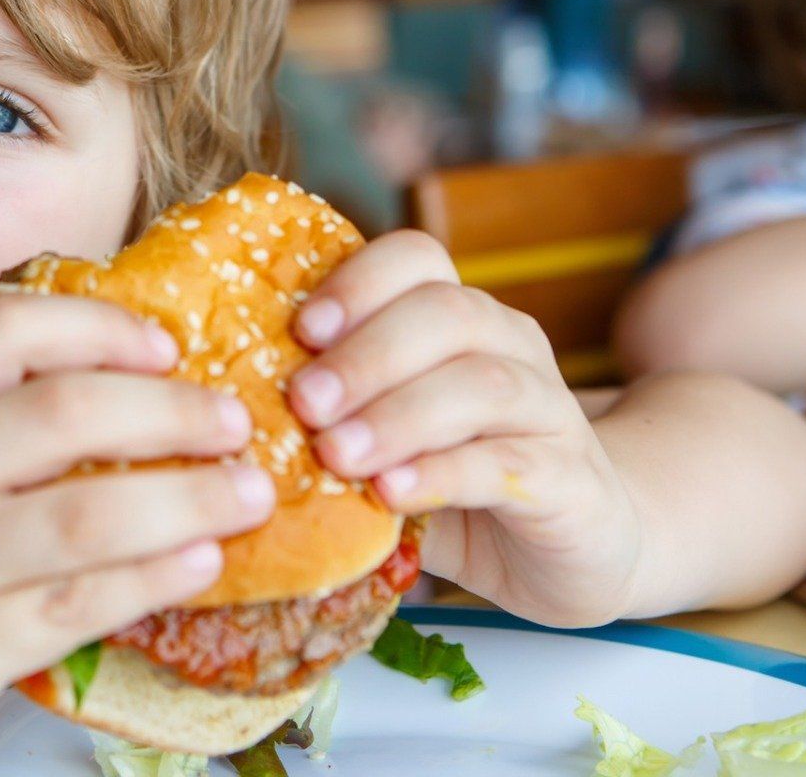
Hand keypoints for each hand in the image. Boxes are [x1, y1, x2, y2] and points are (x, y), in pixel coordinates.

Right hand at [0, 293, 275, 776]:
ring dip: (192, 498)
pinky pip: (78, 602)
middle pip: (68, 411)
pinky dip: (154, 578)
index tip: (165, 345)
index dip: (103, 326)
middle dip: (175, 411)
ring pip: (92, 513)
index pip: (6, 329)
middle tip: (234, 420)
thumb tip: (97, 396)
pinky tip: (200, 564)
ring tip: (247, 492)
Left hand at [286, 231, 641, 627]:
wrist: (580, 545)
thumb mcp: (391, 438)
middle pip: (447, 313)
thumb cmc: (460, 482)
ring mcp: (548, 411)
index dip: (357, 282)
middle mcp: (511, 346)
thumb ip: (334, 416)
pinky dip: (444, 474)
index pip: (417, 259)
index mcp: (461, 318)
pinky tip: (392, 493)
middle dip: (367, 353)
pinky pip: (507, 464)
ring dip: (399, 414)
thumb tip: (225, 412)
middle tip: (304, 402)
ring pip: (482, 383)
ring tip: (337, 455)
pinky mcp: (567, 481)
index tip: (301, 329)